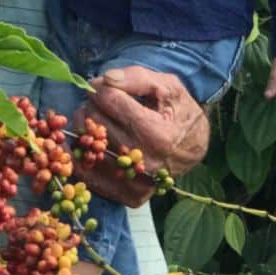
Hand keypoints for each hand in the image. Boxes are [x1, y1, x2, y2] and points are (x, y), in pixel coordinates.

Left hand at [81, 66, 209, 206]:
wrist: (194, 148)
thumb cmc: (179, 113)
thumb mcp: (168, 87)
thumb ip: (137, 78)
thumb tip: (105, 80)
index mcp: (158, 134)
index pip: (110, 101)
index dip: (102, 88)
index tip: (104, 86)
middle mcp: (145, 162)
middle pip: (94, 123)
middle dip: (92, 107)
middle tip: (102, 105)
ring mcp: (135, 183)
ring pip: (84, 147)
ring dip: (85, 130)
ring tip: (99, 122)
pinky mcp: (126, 196)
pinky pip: (85, 173)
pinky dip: (81, 156)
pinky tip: (91, 143)